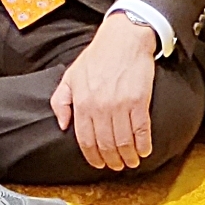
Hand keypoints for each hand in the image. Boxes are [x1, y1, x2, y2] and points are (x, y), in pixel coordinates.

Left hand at [49, 11, 157, 170]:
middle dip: (112, 160)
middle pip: (106, 144)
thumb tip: (62, 124)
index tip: (99, 163)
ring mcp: (120, 105)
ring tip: (131, 161)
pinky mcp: (139, 102)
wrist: (123, 39)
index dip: (93, 156)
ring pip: (124, 142)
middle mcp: (100, 106)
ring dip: (128, 157)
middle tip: (117, 165)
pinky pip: (142, 131)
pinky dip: (143, 146)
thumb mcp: (71, 75)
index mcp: (82, 101)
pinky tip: (143, 150)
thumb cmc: (97, 57)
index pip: (85, 139)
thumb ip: (61, 100)